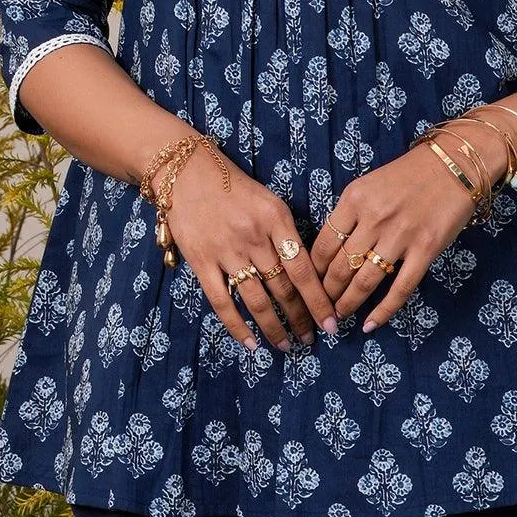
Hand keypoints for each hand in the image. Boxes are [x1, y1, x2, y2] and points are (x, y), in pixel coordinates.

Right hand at [165, 144, 339, 352]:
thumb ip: (286, 233)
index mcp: (275, 218)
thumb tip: (306, 274)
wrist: (185, 171)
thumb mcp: (269, 201)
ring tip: (286, 345)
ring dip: (274, 327)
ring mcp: (225, 250)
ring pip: (256, 299)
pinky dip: (237, 327)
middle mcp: (253, 236)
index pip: (303, 268)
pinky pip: (222, 301)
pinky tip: (250, 344)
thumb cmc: (233, 187)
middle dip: (300, 318)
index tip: (331, 323)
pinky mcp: (201, 261)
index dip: (318, 300)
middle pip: (282, 287)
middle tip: (311, 339)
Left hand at [310, 131, 502, 331]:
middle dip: (327, 293)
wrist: (453, 164)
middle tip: (320, 308)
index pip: (324, 243)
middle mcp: (374, 217)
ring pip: (365, 281)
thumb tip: (331, 250)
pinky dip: (383, 310)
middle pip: (340, 266)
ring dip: (348, 303)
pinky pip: (400, 288)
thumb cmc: (408, 174)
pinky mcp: (425, 250)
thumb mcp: (369, 185)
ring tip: (339, 317)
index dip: (313, 270)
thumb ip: (350, 214)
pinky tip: (370, 324)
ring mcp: (401, 235)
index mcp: (354, 199)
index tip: (309, 284)